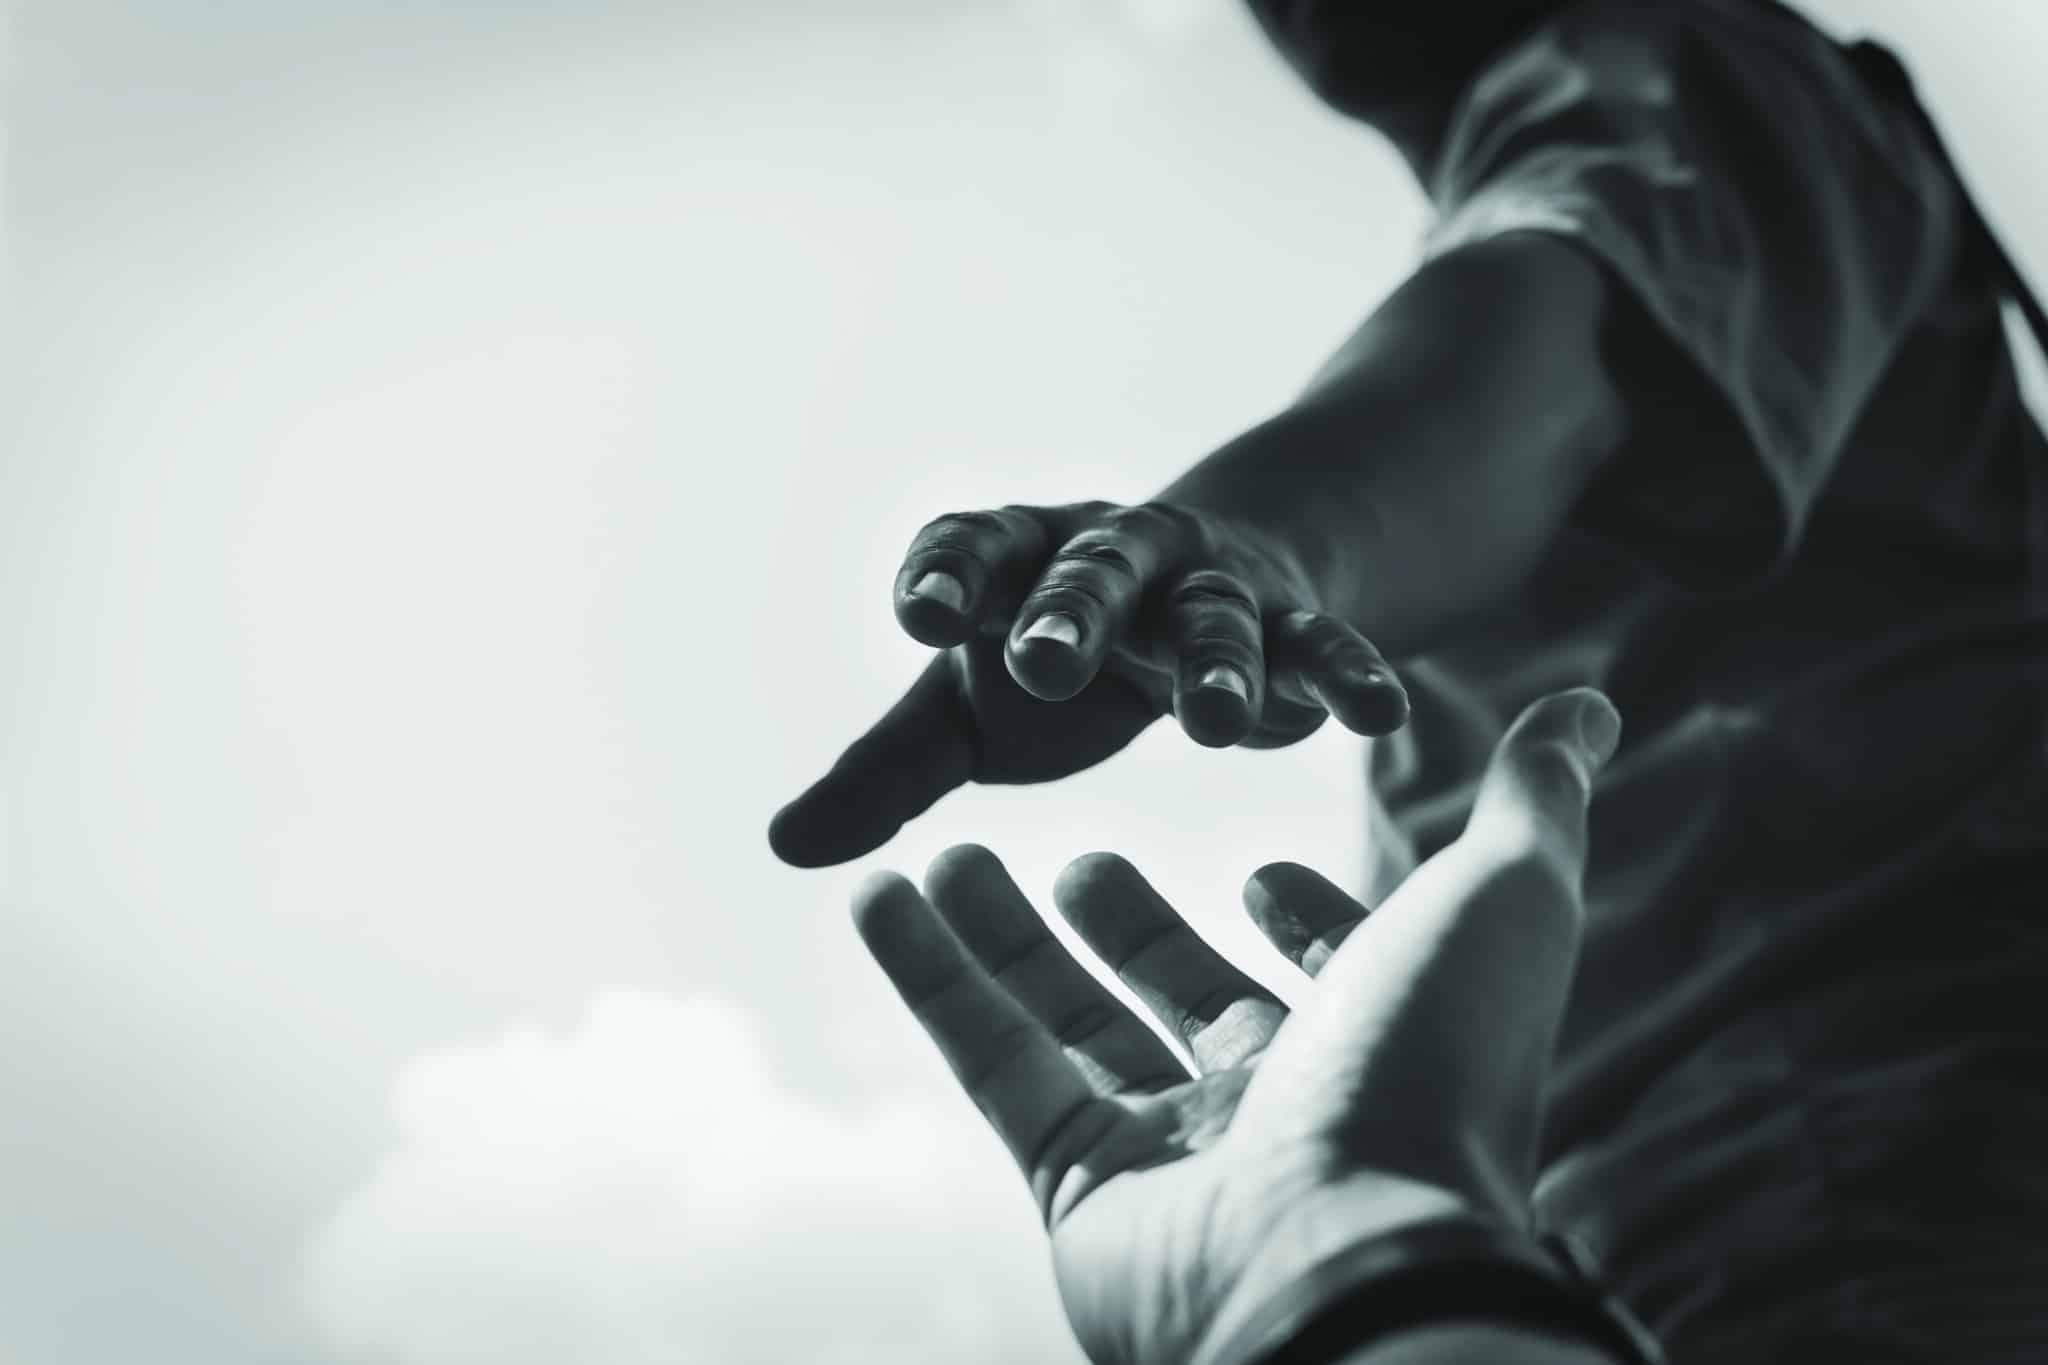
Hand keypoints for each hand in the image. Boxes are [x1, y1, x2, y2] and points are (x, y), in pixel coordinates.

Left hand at [770, 500, 1409, 866]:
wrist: (1206, 579)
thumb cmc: (1057, 655)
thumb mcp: (968, 711)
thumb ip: (885, 773)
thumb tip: (782, 849)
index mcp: (1016, 566)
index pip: (974, 550)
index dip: (947, 573)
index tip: (919, 613)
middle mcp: (1111, 560)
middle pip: (1090, 573)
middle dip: (1070, 612)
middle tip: (1041, 661)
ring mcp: (1207, 586)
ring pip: (1215, 613)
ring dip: (1218, 660)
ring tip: (1218, 725)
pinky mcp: (1289, 621)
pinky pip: (1319, 645)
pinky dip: (1345, 671)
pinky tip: (1377, 710)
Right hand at [853, 688, 1619, 1364]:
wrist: (1342, 1256)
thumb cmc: (1435, 1070)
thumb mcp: (1503, 900)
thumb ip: (1534, 800)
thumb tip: (1593, 701)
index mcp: (1383, 1042)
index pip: (1336, 975)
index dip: (1306, 923)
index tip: (1257, 871)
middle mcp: (1282, 1104)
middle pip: (1190, 999)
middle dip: (1136, 930)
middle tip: (1084, 860)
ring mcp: (1174, 1153)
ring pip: (1072, 1026)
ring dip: (1007, 939)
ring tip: (950, 851)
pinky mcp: (1077, 1187)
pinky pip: (994, 1063)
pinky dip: (932, 977)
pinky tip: (880, 892)